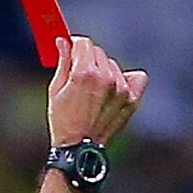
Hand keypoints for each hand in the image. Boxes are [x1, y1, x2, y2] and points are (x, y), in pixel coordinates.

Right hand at [46, 34, 145, 148]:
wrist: (78, 150)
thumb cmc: (62, 121)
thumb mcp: (56, 90)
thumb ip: (63, 62)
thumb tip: (63, 41)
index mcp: (85, 73)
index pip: (84, 43)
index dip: (76, 46)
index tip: (72, 52)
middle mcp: (106, 77)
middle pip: (98, 52)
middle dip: (88, 59)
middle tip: (80, 76)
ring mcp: (121, 89)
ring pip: (113, 65)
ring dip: (104, 71)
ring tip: (94, 92)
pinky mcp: (132, 99)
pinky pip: (136, 77)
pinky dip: (126, 79)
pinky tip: (114, 90)